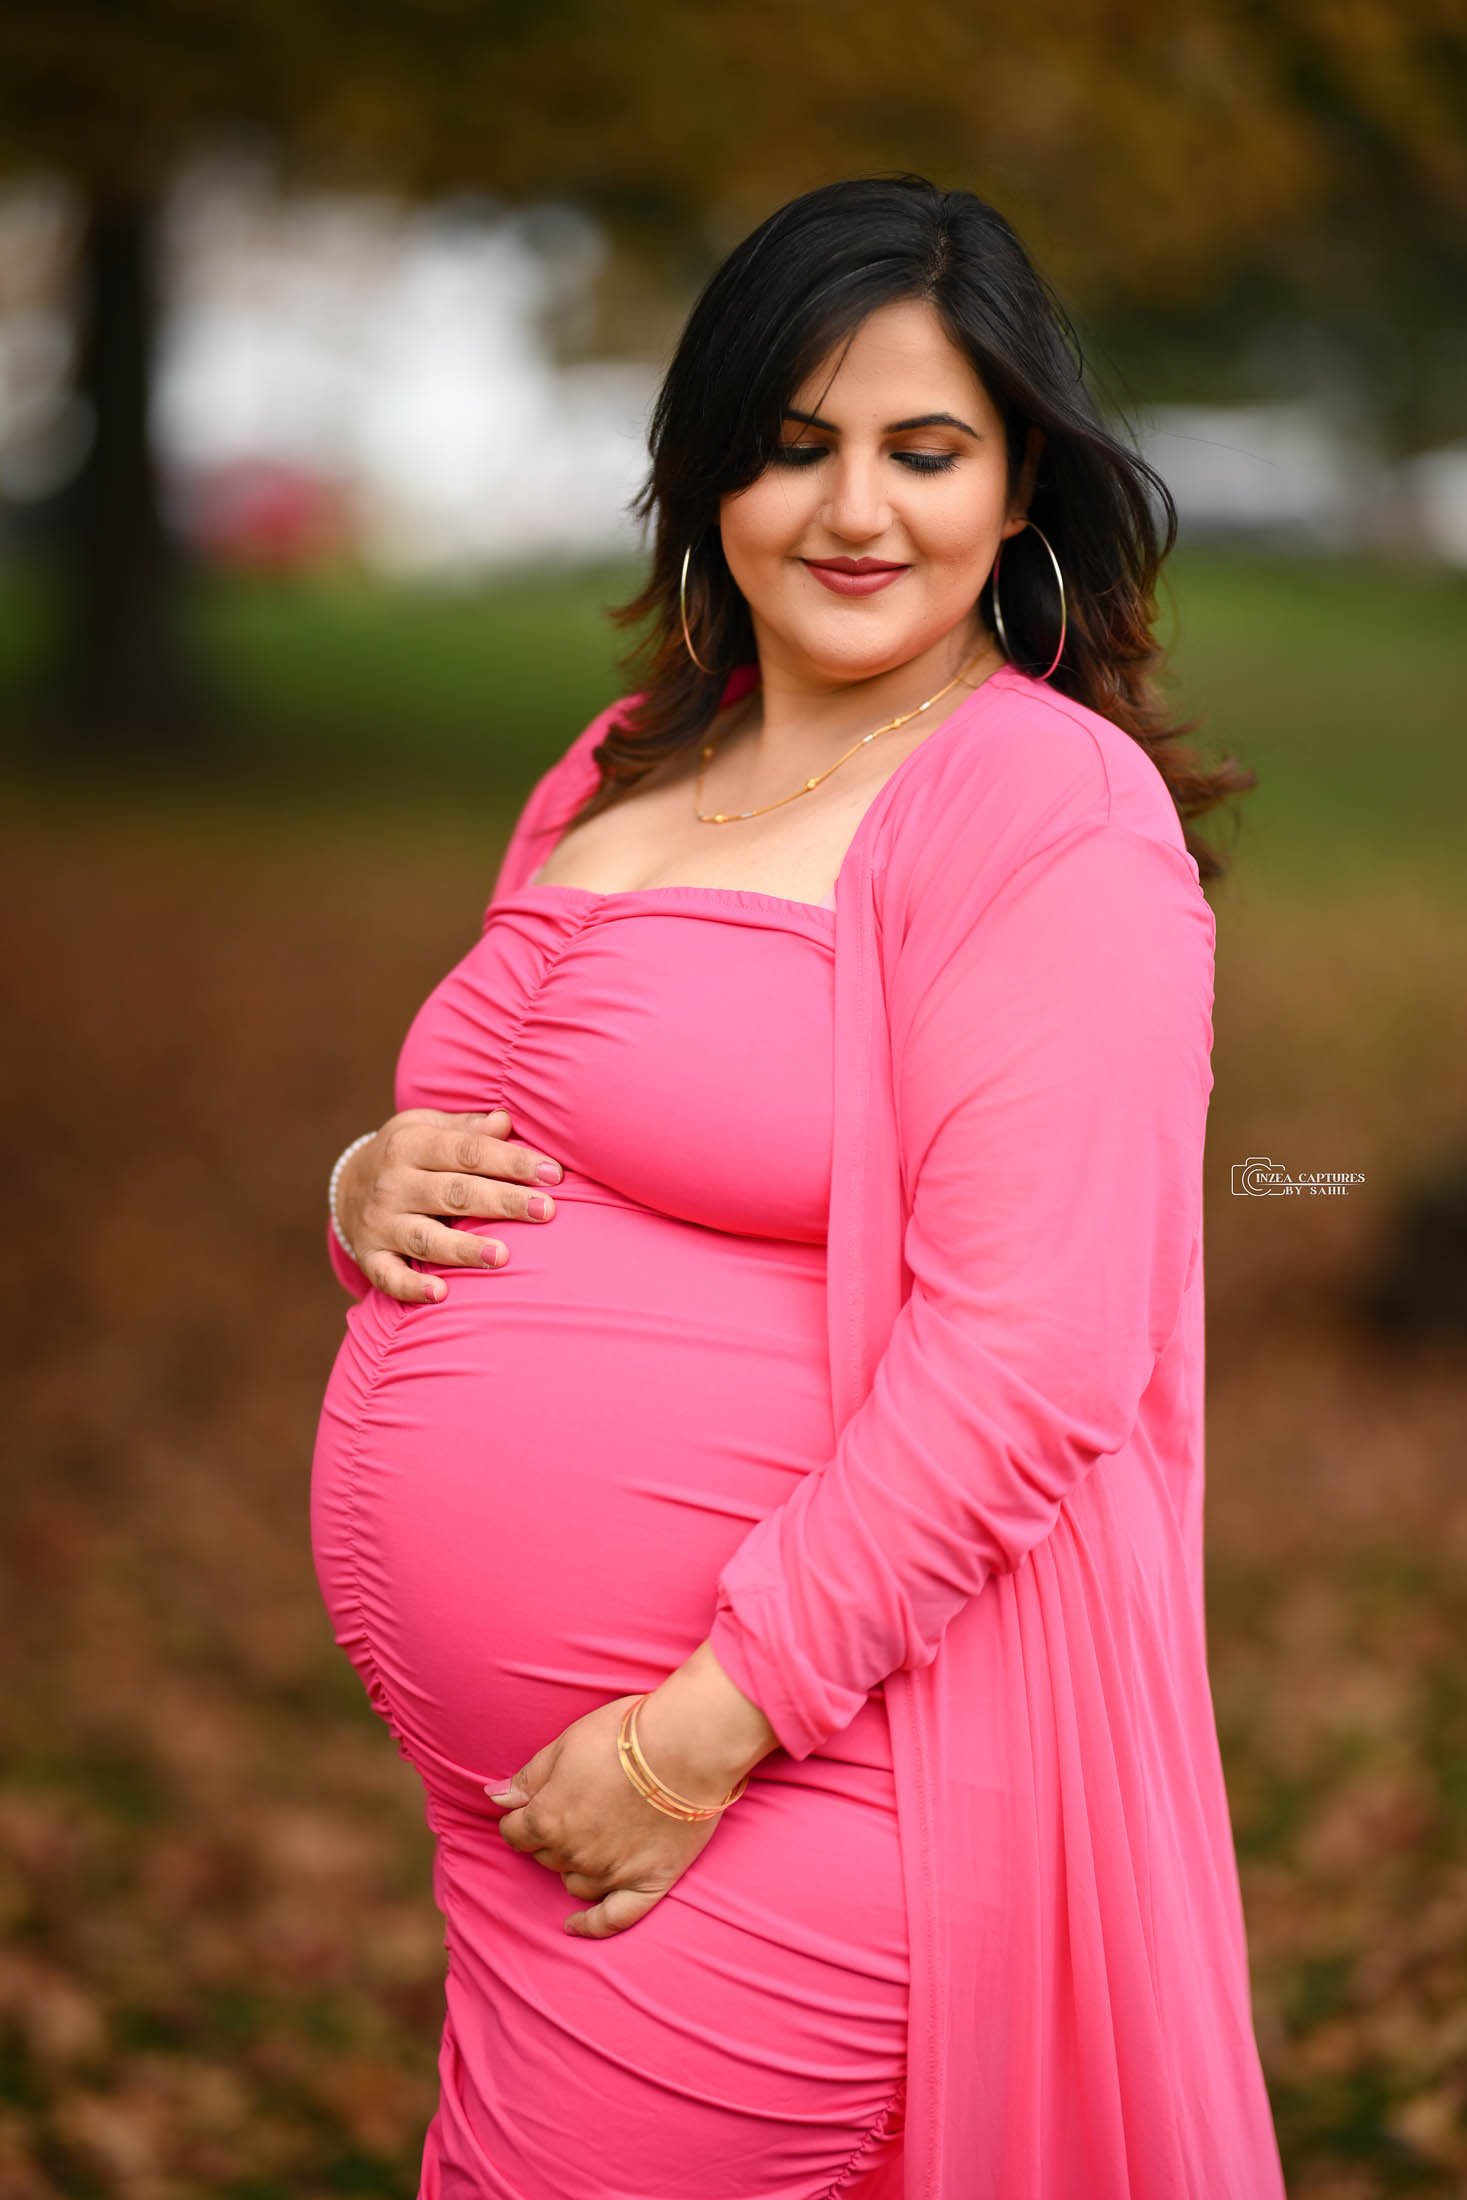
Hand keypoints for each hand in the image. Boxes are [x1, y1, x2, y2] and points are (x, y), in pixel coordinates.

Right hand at [338, 1107, 562, 1302]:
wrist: (346, 1185)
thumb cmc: (409, 1154)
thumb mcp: (428, 1128)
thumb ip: (468, 1129)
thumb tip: (506, 1121)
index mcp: (411, 1144)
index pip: (468, 1152)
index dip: (512, 1161)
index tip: (554, 1174)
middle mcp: (393, 1183)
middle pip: (454, 1193)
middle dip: (503, 1201)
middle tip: (547, 1211)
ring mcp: (380, 1222)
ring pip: (425, 1237)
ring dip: (462, 1249)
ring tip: (501, 1257)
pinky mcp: (370, 1256)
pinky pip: (388, 1275)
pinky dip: (410, 1287)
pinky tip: (440, 1294)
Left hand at [488, 1645, 776, 1939]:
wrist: (687, 1745)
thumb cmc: (623, 1735)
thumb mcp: (565, 1743)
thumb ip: (529, 1777)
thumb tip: (494, 1797)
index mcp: (548, 1818)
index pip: (515, 1832)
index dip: (520, 1819)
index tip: (530, 1808)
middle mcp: (574, 1853)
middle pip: (546, 1856)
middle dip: (550, 1837)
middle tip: (571, 1812)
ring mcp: (611, 1872)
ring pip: (574, 1883)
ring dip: (573, 1866)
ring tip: (586, 1844)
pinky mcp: (648, 1882)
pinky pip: (613, 1919)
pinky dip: (591, 1925)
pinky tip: (575, 1926)